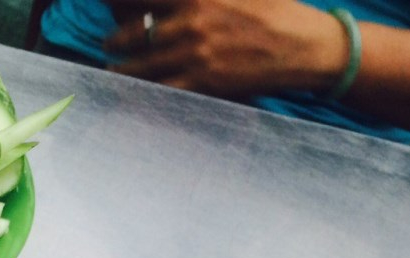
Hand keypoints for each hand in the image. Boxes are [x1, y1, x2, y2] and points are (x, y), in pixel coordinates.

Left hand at [103, 0, 346, 98]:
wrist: (302, 45)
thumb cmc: (275, 9)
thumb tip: (183, 1)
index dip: (118, 2)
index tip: (106, 3)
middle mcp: (192, 22)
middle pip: (137, 32)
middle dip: (116, 40)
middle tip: (109, 44)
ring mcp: (198, 54)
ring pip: (146, 65)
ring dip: (124, 70)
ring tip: (113, 72)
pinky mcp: (207, 82)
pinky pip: (165, 89)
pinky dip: (146, 93)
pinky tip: (134, 95)